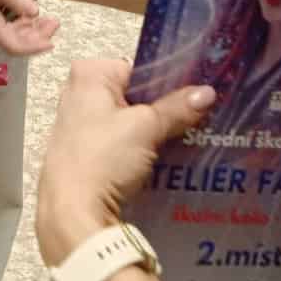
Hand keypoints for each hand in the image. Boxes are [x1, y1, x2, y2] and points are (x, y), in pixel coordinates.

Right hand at [0, 0, 58, 56]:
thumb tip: (35, 12)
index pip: (15, 46)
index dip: (35, 47)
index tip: (52, 43)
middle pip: (15, 43)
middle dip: (37, 37)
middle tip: (55, 23)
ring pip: (10, 36)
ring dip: (30, 31)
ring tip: (47, 19)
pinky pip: (4, 28)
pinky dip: (19, 24)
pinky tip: (29, 15)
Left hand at [35, 59, 215, 264]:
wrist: (74, 212)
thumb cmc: (103, 158)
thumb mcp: (146, 128)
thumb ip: (177, 108)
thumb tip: (207, 92)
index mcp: (88, 74)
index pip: (139, 69)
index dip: (168, 82)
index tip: (195, 96)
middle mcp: (79, 92)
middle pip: (134, 94)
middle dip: (163, 108)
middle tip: (197, 118)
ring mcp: (79, 123)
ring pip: (129, 120)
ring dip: (154, 131)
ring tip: (188, 138)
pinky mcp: (85, 151)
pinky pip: (121, 141)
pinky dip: (140, 147)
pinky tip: (165, 158)